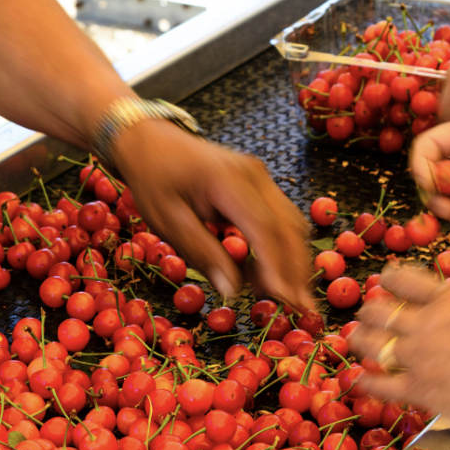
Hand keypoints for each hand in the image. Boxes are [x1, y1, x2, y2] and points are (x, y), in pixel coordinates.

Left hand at [111, 119, 312, 309]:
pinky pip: (280, 218)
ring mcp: (261, 176)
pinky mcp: (259, 183)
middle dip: (296, 271)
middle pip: (289, 227)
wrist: (149, 140)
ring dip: (292, 261)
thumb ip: (203, 254)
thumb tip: (232, 291)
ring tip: (286, 298)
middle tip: (300, 309)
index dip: (278, 268)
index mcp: (230, 181)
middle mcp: (255, 175)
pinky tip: (269, 274)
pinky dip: (280, 248)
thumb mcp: (168, 221)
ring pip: (291, 223)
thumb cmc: (153, 179)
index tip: (286, 301)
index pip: (266, 229)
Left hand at [347, 264, 449, 449]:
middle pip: (378, 310)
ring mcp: (417, 357)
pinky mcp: (417, 390)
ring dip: (359, 340)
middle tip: (367, 316)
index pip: (403, 280)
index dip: (388, 279)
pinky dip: (364, 381)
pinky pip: (378, 384)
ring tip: (356, 340)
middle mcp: (426, 324)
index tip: (384, 280)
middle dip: (369, 312)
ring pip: (369, 342)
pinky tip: (359, 379)